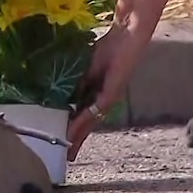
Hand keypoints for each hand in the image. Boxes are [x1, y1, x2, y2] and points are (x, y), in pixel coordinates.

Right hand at [67, 23, 148, 161]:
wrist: (127, 35)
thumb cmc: (110, 47)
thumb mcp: (87, 68)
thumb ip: (78, 83)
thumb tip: (64, 98)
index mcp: (98, 93)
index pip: (85, 116)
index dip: (75, 130)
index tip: (64, 143)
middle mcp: (105, 100)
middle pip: (89, 124)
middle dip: (77, 140)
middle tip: (67, 158)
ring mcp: (110, 97)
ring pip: (92, 121)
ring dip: (79, 135)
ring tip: (68, 148)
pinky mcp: (112, 92)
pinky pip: (95, 110)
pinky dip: (83, 120)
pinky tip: (73, 129)